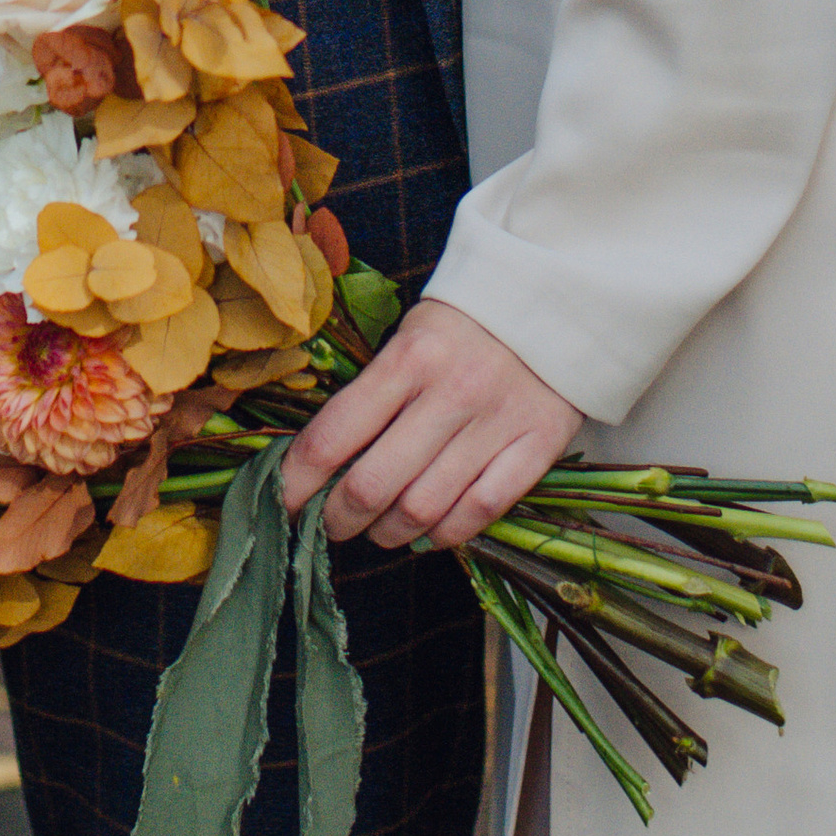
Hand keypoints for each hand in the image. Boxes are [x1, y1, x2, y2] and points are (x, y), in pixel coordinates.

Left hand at [279, 299, 580, 553]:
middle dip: (337, 518)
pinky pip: (478, 513)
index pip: (335, 435)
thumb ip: (371, 396)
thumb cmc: (465, 324)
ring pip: (422, 510)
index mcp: (408, 358)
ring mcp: (496, 424)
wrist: (555, 300)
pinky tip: (428, 530)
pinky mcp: (536, 447)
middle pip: (373, 486)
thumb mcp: (408, 338)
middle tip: (328, 524)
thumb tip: (320, 462)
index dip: (296, 481)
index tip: (280, 502)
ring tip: (377, 529)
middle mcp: (450, 394)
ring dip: (387, 534)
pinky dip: (444, 535)